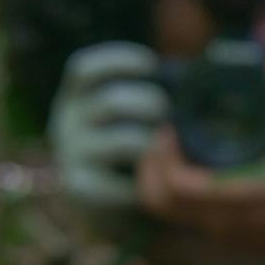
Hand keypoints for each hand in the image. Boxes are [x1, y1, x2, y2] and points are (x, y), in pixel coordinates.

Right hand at [49, 42, 168, 207]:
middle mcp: (68, 122)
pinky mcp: (81, 187)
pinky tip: (154, 179)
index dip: (118, 61)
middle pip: (112, 102)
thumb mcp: (127, 116)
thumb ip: (146, 97)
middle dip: (151, 104)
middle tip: (169, 115)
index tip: (151, 64)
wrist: (105, 203)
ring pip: (123, 141)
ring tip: (165, 148)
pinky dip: (145, 179)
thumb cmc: (128, 146)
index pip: (85, 70)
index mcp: (78, 98)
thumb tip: (196, 80)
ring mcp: (72, 155)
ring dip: (153, 142)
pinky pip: (121, 179)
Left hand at [137, 56, 264, 263]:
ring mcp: (222, 231)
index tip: (171, 127)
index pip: (176, 186)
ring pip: (165, 211)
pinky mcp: (226, 235)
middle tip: (164, 136)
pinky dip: (175, 190)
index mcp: (243, 197)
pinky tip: (194, 164)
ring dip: (158, 179)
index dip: (162, 155)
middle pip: (156, 201)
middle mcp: (224, 220)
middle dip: (149, 165)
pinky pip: (183, 214)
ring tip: (173, 149)